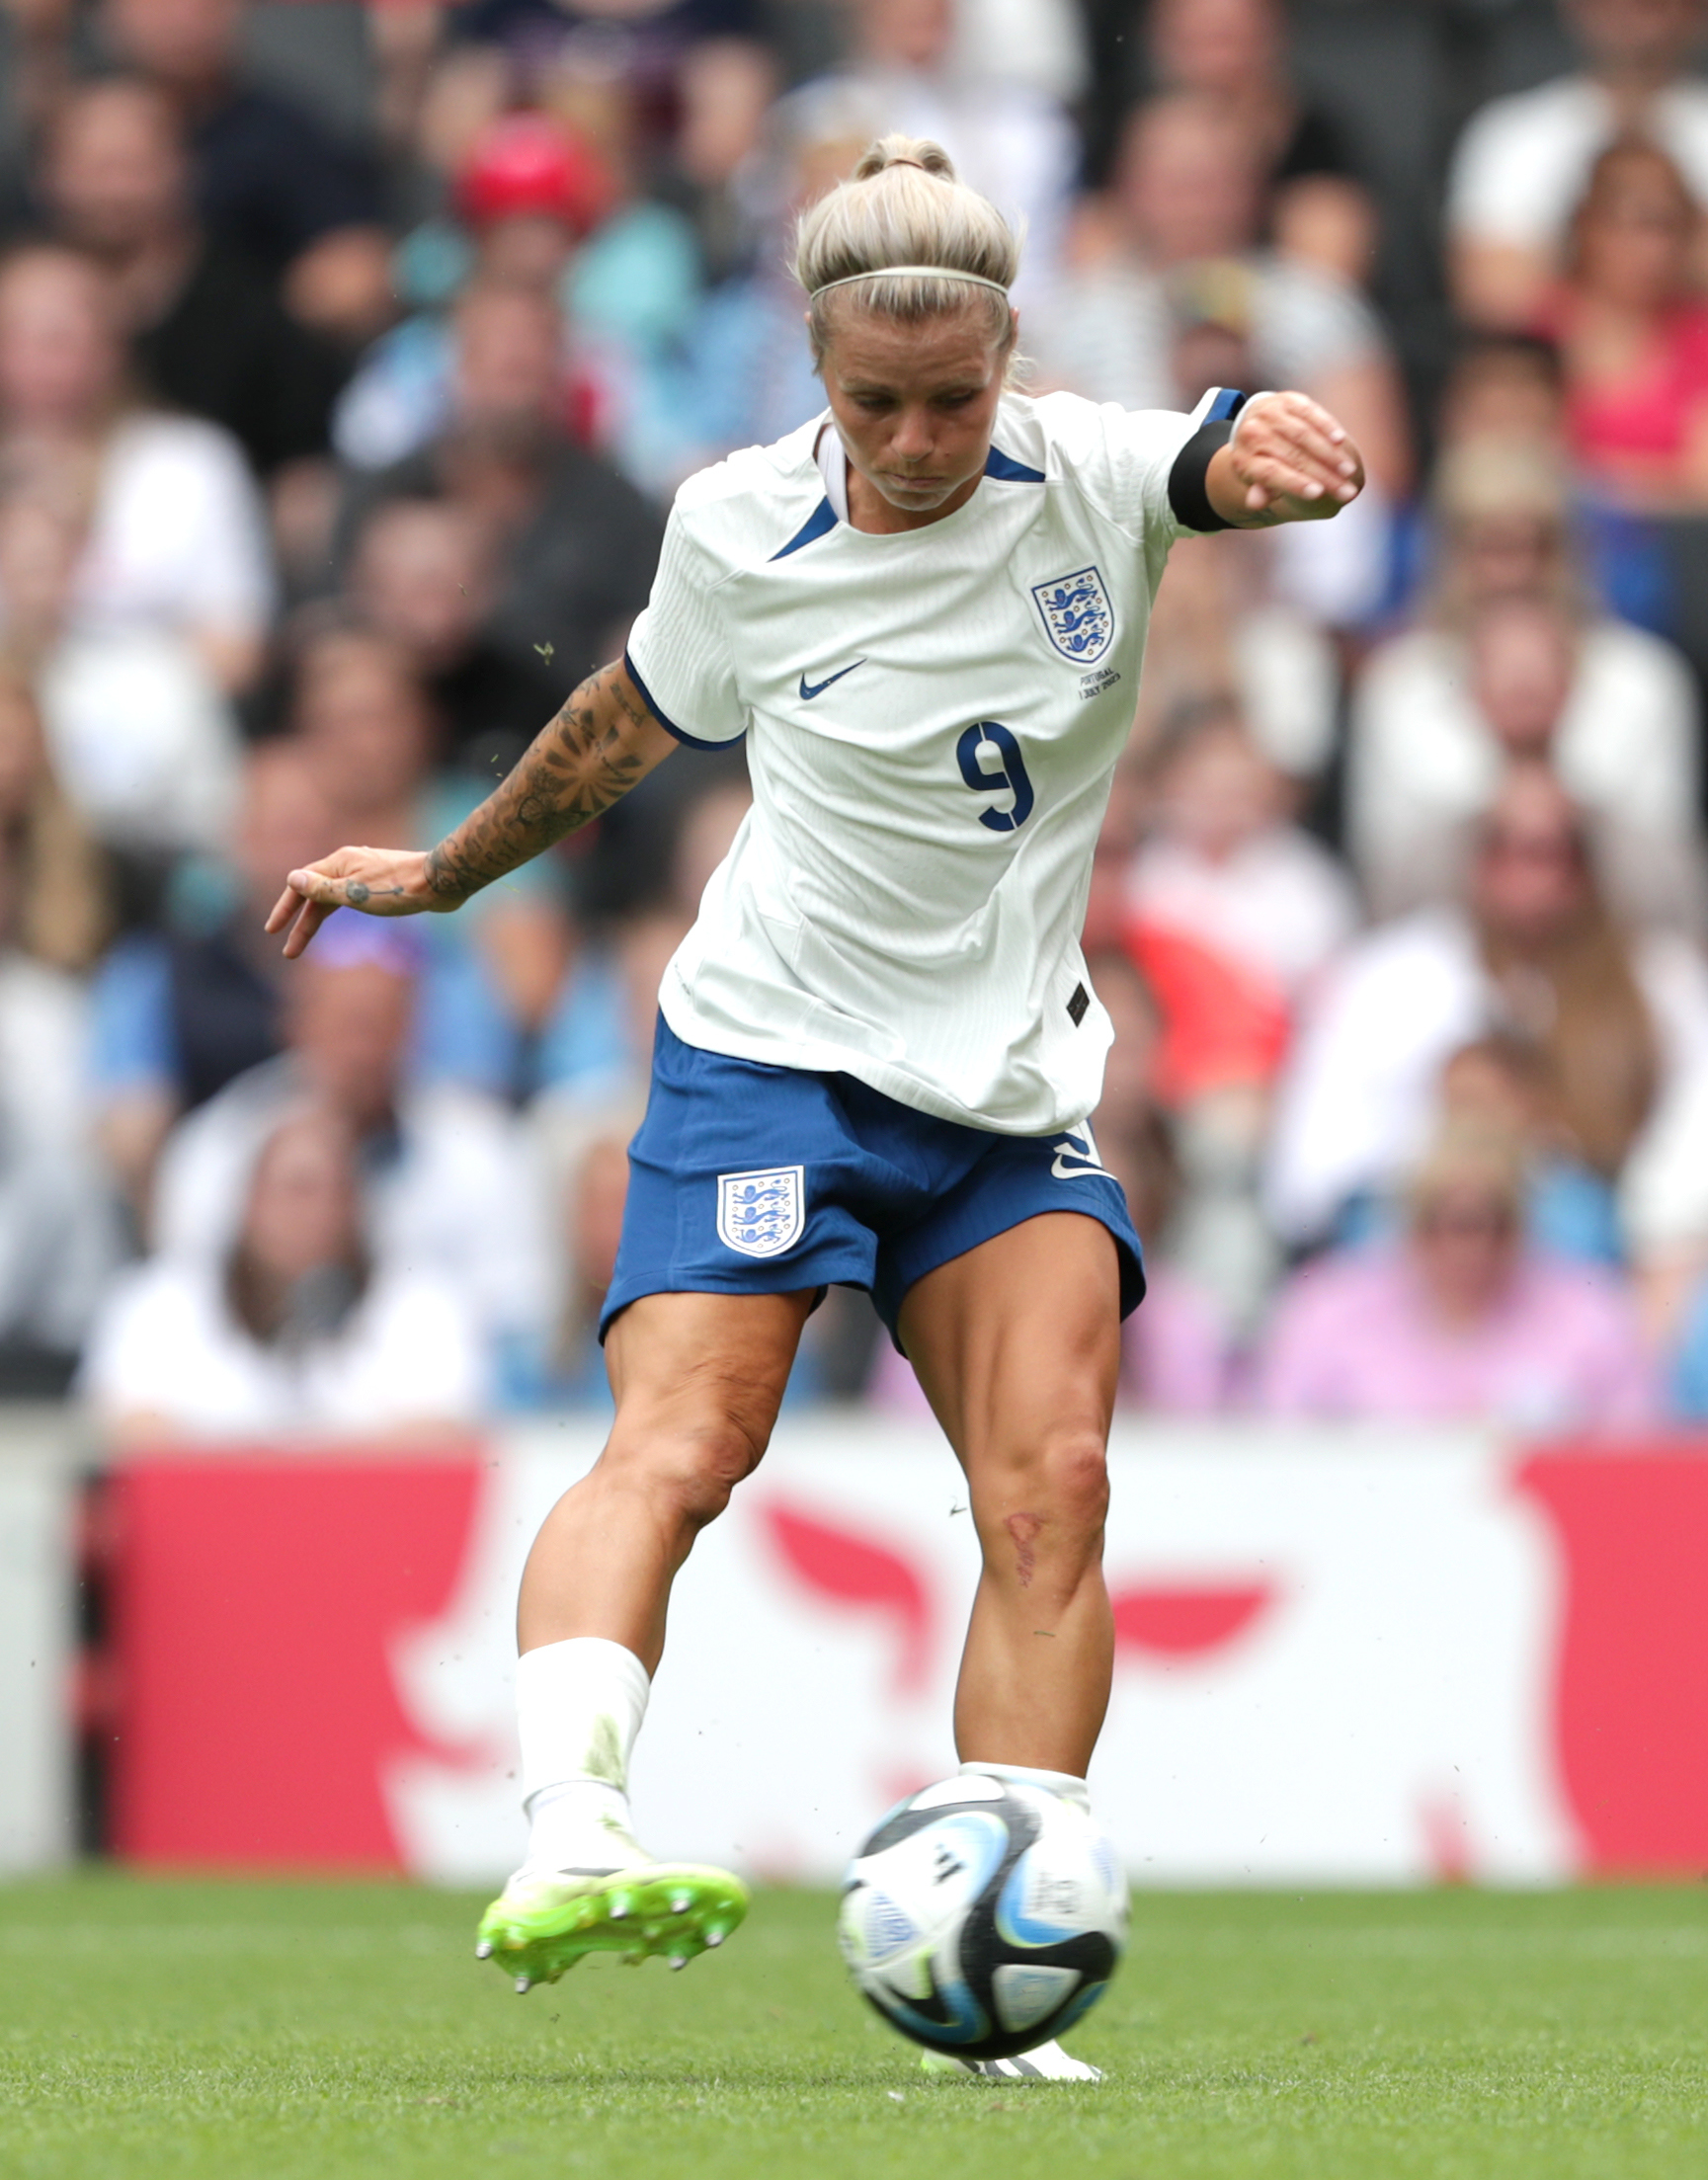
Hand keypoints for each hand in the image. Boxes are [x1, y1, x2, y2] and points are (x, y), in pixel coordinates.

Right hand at [264, 845, 448, 960]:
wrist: (441, 882)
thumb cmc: (399, 888)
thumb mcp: (355, 893)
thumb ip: (323, 889)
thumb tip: (292, 878)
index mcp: (339, 863)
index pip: (301, 885)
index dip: (285, 909)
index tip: (273, 931)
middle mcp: (349, 864)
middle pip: (315, 895)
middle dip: (300, 923)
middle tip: (289, 952)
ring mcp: (365, 874)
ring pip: (332, 899)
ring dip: (317, 922)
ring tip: (304, 947)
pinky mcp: (381, 884)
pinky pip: (348, 899)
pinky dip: (336, 913)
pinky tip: (335, 922)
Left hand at [1219, 391, 1364, 523]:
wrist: (1258, 427)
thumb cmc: (1264, 464)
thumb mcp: (1258, 482)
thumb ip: (1261, 491)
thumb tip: (1256, 503)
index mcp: (1242, 459)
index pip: (1271, 473)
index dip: (1295, 483)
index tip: (1318, 494)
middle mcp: (1252, 433)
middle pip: (1292, 457)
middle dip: (1323, 475)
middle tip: (1346, 492)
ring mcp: (1270, 413)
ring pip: (1303, 435)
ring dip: (1329, 453)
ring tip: (1349, 471)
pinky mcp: (1288, 400)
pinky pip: (1310, 413)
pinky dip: (1326, 426)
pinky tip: (1340, 441)